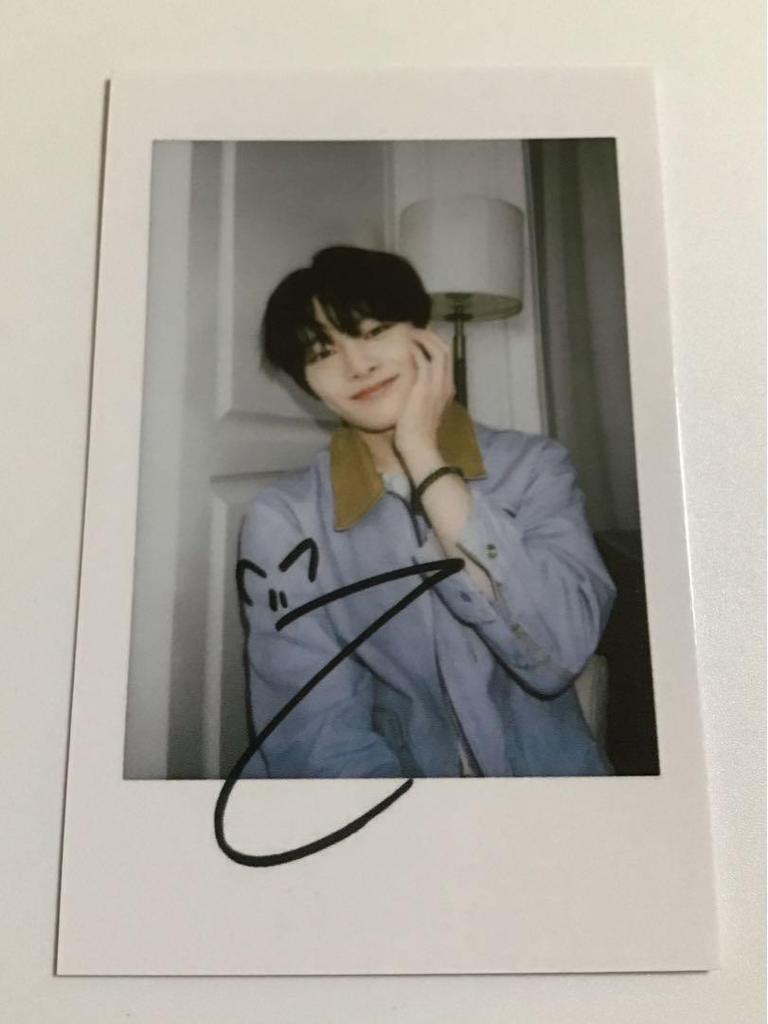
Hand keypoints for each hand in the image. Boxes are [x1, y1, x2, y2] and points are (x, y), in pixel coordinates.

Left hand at [393, 328, 454, 464]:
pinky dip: (414, 349)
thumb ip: (421, 395)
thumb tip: (411, 387)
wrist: (419, 446)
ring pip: (436, 351)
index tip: (420, 338)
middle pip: (444, 349)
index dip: (434, 344)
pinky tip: (403, 345)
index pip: (446, 358)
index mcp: (447, 389)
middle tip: (414, 330)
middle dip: (430, 336)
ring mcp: (436, 385)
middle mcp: (446, 384)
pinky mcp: (423, 387)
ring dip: (422, 339)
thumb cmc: (417, 432)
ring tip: (409, 332)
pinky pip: (421, 360)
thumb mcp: (423, 409)